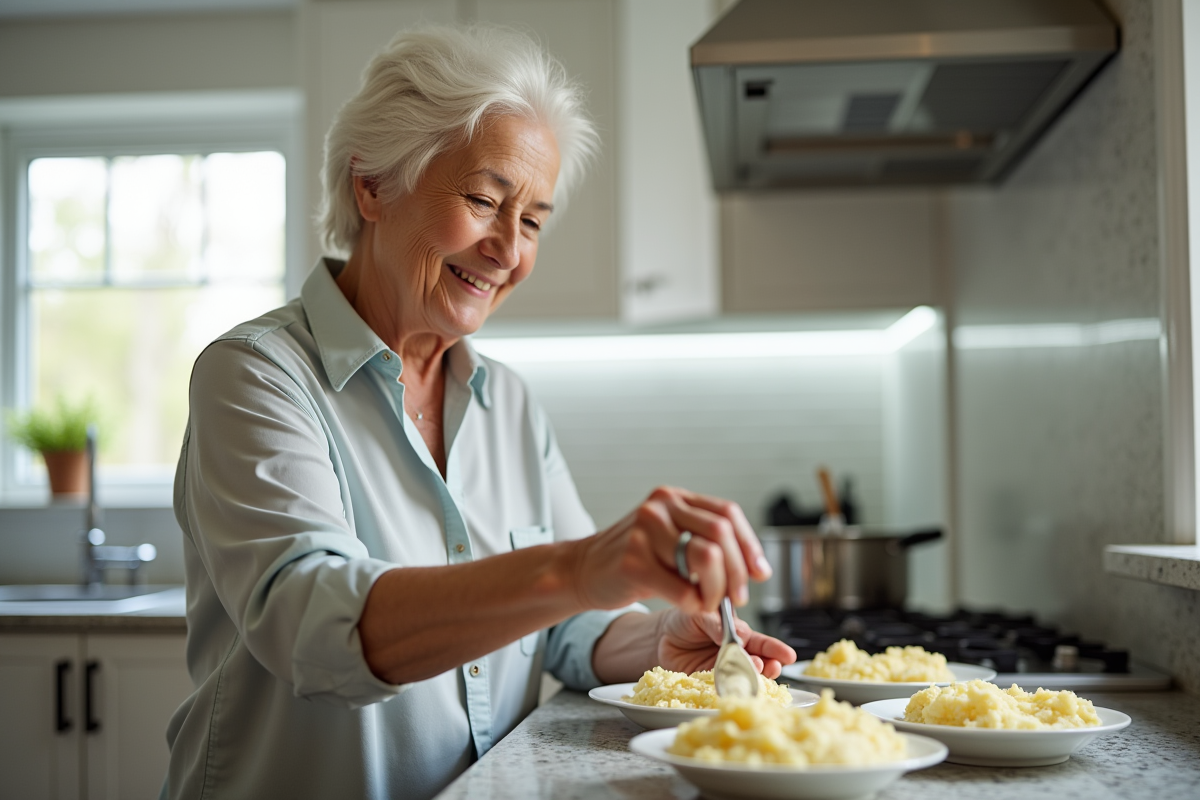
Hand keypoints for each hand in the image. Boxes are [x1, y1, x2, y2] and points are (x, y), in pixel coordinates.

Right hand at [568, 487, 771, 613]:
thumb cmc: (632, 560)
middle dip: (737, 571)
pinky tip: (690, 606)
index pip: (727, 513)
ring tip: (709, 603)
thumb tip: (755, 569)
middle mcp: (660, 507)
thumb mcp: (669, 540)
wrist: (581, 570)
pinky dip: (694, 604)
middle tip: (737, 598)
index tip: (759, 572)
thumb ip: (706, 545)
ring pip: (706, 557)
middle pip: (720, 533)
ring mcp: (644, 531)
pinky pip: (681, 588)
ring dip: (717, 590)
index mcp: (674, 499)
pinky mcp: (633, 561)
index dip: (749, 545)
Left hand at [656, 609, 796, 678]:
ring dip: (753, 678)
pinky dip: (730, 689)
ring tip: (756, 673)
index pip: (760, 642)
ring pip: (744, 677)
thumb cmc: (684, 620)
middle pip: (759, 663)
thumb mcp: (702, 615)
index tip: (788, 655)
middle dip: (769, 665)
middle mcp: (735, 654)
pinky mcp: (709, 684)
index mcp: (738, 634)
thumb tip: (741, 634)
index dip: (775, 649)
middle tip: (772, 666)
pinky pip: (723, 687)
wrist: (659, 637)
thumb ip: (719, 624)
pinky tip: (735, 687)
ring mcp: (724, 670)